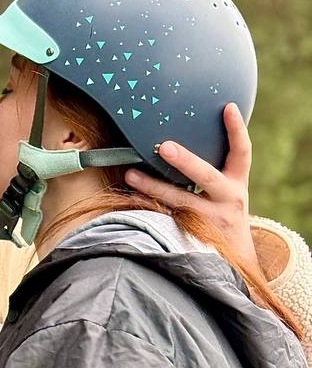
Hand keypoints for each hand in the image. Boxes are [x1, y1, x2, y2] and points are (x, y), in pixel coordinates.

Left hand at [125, 103, 256, 265]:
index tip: (228, 106)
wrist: (236, 261)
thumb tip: (177, 140)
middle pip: (206, 176)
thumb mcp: (228, 193)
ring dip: (152, 187)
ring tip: (130, 174)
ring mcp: (210, 220)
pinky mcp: (192, 236)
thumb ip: (214, 171)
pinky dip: (146, 210)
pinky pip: (166, 220)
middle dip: (185, 161)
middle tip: (164, 146)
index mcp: (237, 184)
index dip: (236, 129)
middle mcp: (228, 200)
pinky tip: (126, 201)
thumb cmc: (222, 215)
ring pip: (180, 201)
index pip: (242, 152)